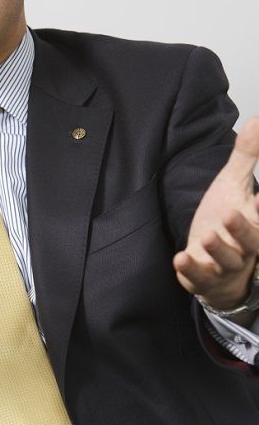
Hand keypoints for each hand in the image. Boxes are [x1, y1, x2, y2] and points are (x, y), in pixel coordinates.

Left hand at [173, 117, 258, 319]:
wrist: (217, 265)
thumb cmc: (228, 221)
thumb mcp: (234, 184)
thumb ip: (248, 155)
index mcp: (256, 223)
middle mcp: (245, 247)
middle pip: (251, 242)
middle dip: (244, 230)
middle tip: (232, 214)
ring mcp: (224, 264)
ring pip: (227, 261)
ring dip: (218, 250)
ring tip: (208, 238)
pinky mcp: (204, 277)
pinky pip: (199, 277)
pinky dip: (191, 270)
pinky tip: (180, 259)